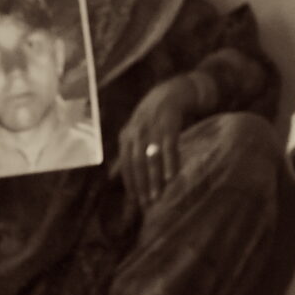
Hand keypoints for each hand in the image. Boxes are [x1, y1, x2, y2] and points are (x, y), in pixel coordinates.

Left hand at [114, 75, 195, 206]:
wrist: (171, 92)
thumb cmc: (154, 116)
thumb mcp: (137, 130)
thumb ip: (131, 150)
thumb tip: (123, 177)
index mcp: (126, 136)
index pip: (125, 164)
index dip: (130, 183)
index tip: (136, 201)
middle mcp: (136, 132)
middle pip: (136, 163)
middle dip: (142, 185)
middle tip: (147, 203)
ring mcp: (152, 128)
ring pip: (150, 158)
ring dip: (154, 178)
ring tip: (158, 195)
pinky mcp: (168, 125)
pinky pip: (168, 147)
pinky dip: (169, 163)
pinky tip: (172, 177)